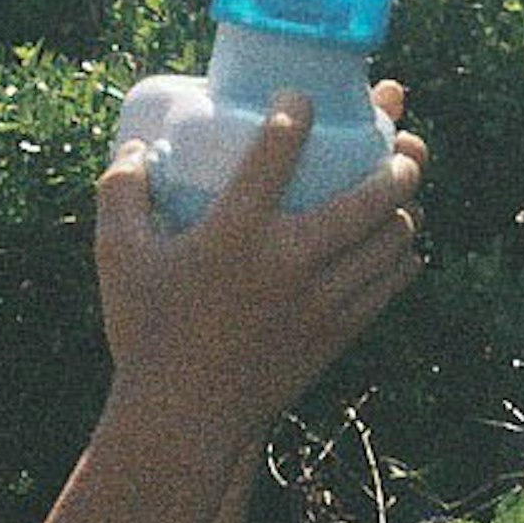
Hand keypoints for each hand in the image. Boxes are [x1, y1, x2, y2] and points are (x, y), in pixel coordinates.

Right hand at [92, 79, 425, 449]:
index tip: (302, 99)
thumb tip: (134, 148)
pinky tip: (399, 244)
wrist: (182, 423)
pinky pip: (389, 284)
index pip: (280, 147)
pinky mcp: (337, 333)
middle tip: (399, 143)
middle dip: (397, 161)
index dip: (298, 110)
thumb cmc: (146, 334)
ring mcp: (321, 300)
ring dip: (406, 206)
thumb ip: (119, 193)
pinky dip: (402, 257)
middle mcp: (290, 260)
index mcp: (236, 232)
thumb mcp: (117, 257)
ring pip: (391, 238)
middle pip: (370, 194)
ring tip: (403, 188)